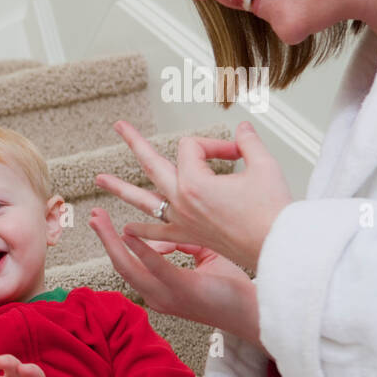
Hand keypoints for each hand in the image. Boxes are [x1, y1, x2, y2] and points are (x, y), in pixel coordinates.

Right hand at [88, 208, 264, 350]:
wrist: (254, 314)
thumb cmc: (232, 289)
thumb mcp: (203, 259)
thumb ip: (184, 244)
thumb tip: (167, 234)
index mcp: (159, 290)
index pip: (130, 264)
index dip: (116, 242)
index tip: (107, 223)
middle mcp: (156, 295)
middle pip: (120, 265)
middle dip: (104, 239)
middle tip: (93, 217)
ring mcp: (166, 295)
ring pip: (128, 266)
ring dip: (111, 241)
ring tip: (99, 221)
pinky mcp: (181, 290)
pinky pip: (155, 267)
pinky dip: (140, 250)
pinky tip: (129, 233)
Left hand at [94, 121, 292, 271]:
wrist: (277, 249)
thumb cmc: (272, 213)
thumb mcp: (265, 166)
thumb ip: (249, 142)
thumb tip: (242, 129)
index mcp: (194, 183)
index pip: (192, 148)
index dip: (215, 144)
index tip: (237, 152)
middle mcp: (181, 202)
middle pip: (152, 164)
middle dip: (135, 143)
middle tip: (120, 127)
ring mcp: (181, 220)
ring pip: (144, 200)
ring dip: (121, 188)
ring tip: (99, 178)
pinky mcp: (189, 235)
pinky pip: (158, 232)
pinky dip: (142, 231)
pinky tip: (128, 229)